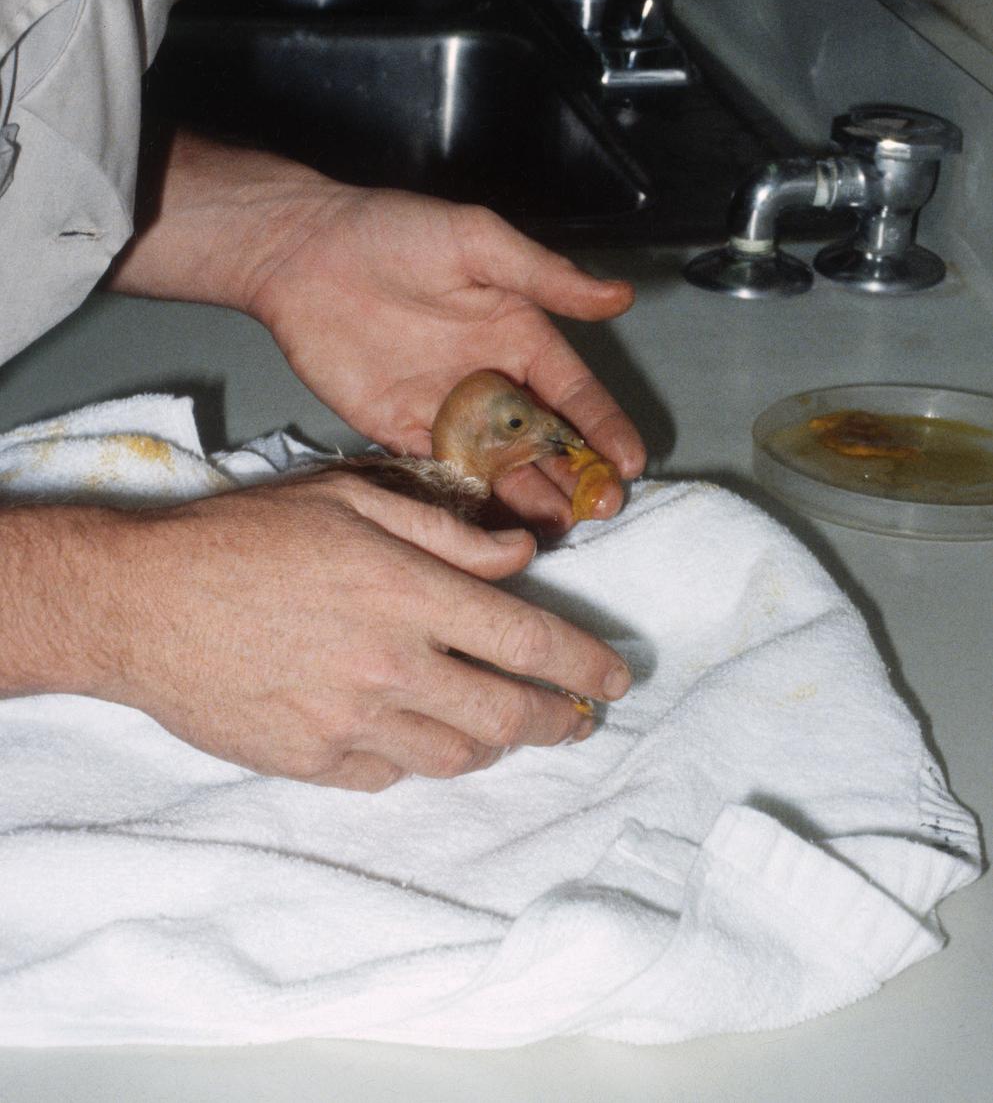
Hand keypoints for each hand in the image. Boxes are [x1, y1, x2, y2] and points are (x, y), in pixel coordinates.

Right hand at [28, 474, 629, 789]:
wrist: (142, 602)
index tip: (615, 680)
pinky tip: (418, 737)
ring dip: (496, 746)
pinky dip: (418, 759)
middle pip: (507, 715)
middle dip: (558, 721)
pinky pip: (390, 776)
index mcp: (410, 593)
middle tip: (578, 719)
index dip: (585, 666)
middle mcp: (392, 665)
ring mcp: (351, 722)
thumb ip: (445, 531)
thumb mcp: (350, 499)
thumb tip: (518, 555)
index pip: (528, 640)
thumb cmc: (246, 535)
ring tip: (506, 729)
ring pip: (456, 757)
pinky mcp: (311, 760)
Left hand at [247, 183, 645, 525]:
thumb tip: (618, 296)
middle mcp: (489, 378)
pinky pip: (445, 472)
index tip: (630, 461)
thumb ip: (545, 276)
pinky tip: (496, 522)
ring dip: (532, 494)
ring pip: (500, 464)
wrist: (302, 253)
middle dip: (577, 474)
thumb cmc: (390, 231)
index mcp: (517, 334)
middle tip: (602, 507)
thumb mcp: (478, 240)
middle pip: (544, 439)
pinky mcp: (399, 430)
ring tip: (560, 524)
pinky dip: (472, 497)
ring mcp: (446, 409)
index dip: (603, 426)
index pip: (573, 392)